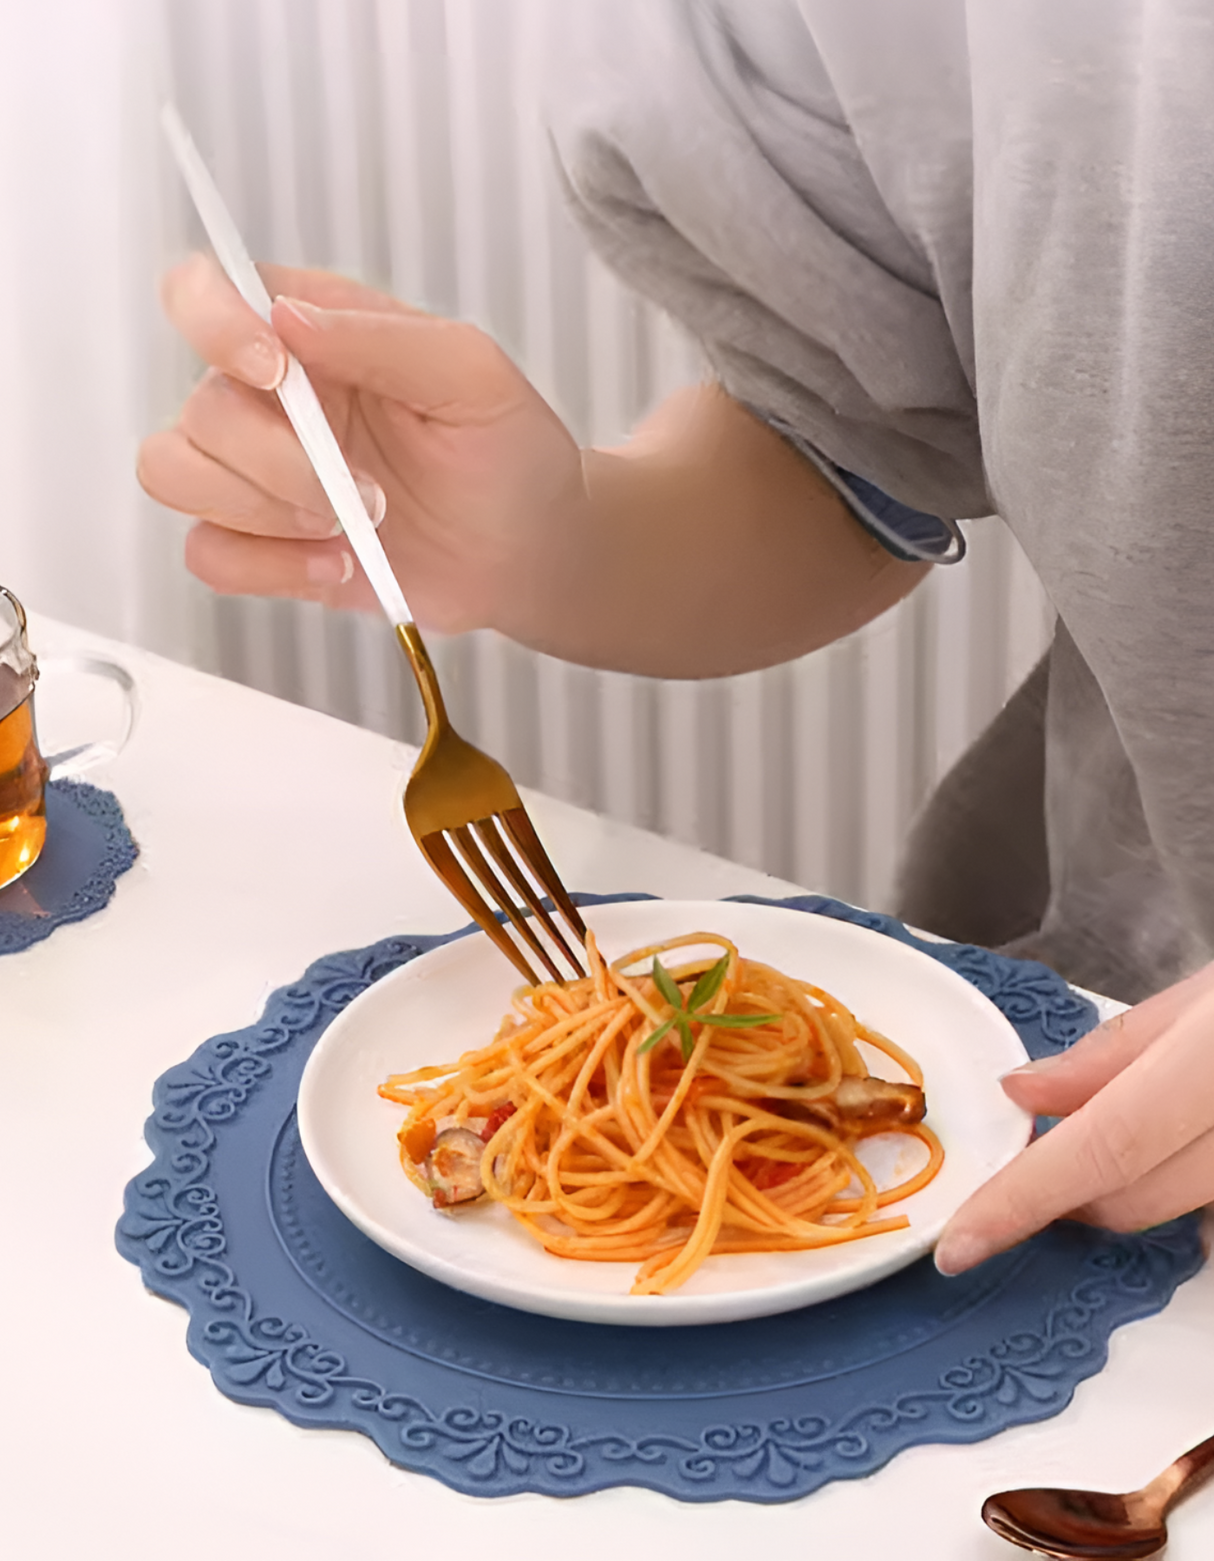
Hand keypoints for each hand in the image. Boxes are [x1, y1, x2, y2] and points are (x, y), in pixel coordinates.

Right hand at [137, 253, 587, 631]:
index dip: (213, 323)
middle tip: (367, 496)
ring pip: (176, 474)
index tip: (276, 371)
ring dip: (261, 512)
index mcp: (307, 331)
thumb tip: (285, 316)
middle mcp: (266, 397)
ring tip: (348, 532)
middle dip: (277, 462)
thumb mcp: (472, 375)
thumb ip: (383, 338)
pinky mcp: (262, 544)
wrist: (527, 551)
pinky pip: (206, 552)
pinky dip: (263, 567)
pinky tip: (334, 568)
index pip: (204, 292)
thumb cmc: (508, 450)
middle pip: (198, 409)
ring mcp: (256, 473)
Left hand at [934, 960, 1213, 1272]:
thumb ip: (1114, 1054)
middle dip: (1067, 1190)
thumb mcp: (1206, 997)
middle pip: (1133, 1199)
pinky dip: (1193, 1188)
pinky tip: (1191, 1139)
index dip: (1020, 1202)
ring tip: (1146, 1124)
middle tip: (1043, 1144)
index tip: (960, 1244)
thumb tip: (1024, 1096)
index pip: (1099, 1151)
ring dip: (1136, 1187)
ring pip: (1183, 1215)